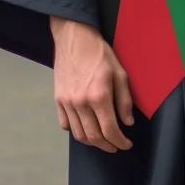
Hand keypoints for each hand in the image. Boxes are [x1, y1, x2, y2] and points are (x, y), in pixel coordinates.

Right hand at [50, 16, 133, 152]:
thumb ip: (124, 100)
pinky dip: (76, 131)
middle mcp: (80, 103)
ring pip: (78, 134)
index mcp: (99, 96)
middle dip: (107, 145)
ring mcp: (67, 103)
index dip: (119, 142)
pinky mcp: (57, 100)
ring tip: (103, 140)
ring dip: (92, 142)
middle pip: (93, 137)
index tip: (126, 145)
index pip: (110, 129)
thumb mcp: (120, 72)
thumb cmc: (100, 53)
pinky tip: (86, 128)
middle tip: (116, 146)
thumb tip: (127, 123)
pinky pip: (65, 124)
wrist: (75, 38)